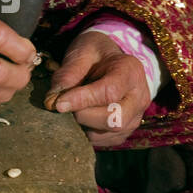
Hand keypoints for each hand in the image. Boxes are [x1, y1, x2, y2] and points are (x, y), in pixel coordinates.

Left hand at [45, 29, 150, 147]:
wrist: (111, 60)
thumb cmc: (95, 54)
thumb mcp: (82, 52)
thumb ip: (69, 72)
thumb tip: (54, 98)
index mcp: (130, 71)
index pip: (110, 92)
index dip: (82, 100)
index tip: (58, 104)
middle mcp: (139, 96)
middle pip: (114, 119)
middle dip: (84, 116)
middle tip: (66, 104)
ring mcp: (136, 115)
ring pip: (109, 133)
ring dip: (84, 125)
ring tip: (74, 108)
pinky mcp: (127, 130)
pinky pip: (105, 140)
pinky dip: (88, 132)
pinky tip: (82, 116)